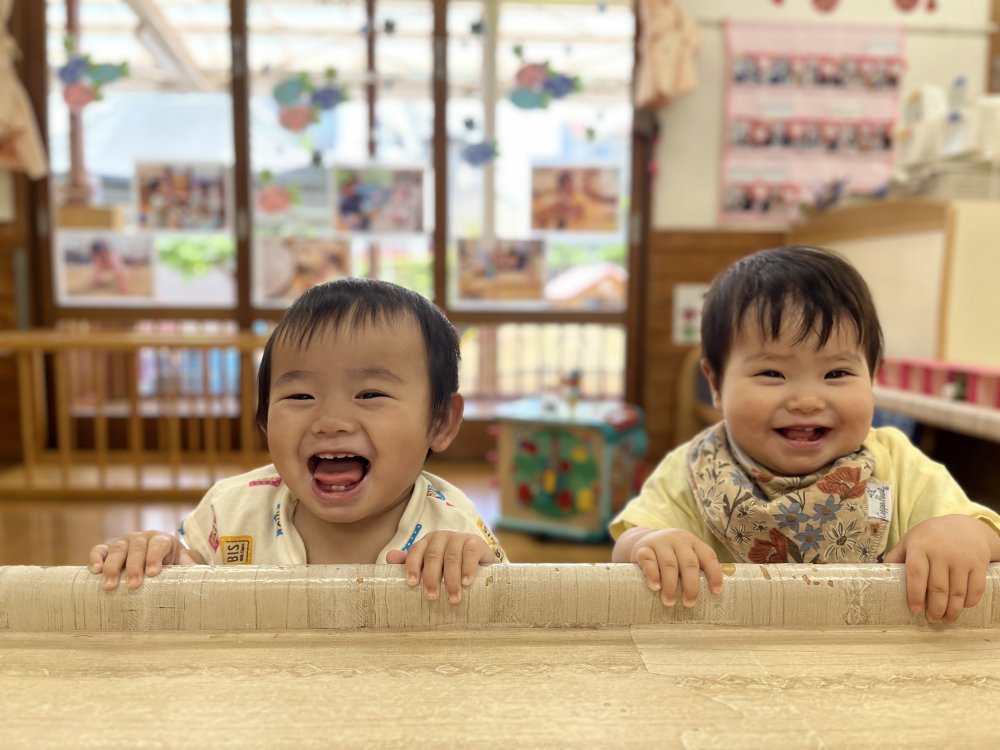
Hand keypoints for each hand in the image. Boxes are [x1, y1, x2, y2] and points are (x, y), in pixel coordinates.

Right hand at [89, 531, 199, 590]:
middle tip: (133, 586)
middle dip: (134, 566)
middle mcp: (142, 538)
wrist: (155, 557)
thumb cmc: (170, 562)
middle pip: (137, 548)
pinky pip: (100, 549)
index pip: (158, 545)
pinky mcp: (109, 549)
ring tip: (110, 586)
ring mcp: (124, 542)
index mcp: (162, 540)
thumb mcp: (181, 562)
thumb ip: (188, 567)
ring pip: (117, 549)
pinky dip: (96, 558)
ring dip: (113, 567)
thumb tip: (198, 575)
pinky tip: (95, 571)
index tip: (153, 573)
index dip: (155, 557)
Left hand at [385, 531, 495, 604]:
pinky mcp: (476, 542)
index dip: (412, 566)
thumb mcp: (431, 566)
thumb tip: (389, 558)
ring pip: (452, 558)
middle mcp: (442, 537)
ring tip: (453, 599)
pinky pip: (470, 555)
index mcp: (427, 542)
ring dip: (451, 580)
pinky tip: (466, 583)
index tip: (412, 584)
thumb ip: (412, 563)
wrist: (480, 561)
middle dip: (431, 578)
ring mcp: (459, 538)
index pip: (416, 551)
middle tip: (431, 597)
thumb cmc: (450, 566)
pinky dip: (468, 569)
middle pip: (433, 556)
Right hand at [619, 527, 722, 606]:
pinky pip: (648, 561)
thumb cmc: (671, 557)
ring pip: (669, 564)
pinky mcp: (642, 549)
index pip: (708, 556)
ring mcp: (659, 543)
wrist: (642, 541)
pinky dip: (652, 575)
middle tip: (689, 603)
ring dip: (670, 585)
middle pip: (689, 562)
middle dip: (691, 585)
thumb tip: (711, 599)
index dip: (714, 574)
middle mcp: (678, 540)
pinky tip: (655, 587)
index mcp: (693, 543)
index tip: (716, 592)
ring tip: (669, 602)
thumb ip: (696, 570)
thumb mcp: (685, 557)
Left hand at [883, 514, 999, 623]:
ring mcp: (961, 558)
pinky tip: (963, 607)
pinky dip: (969, 601)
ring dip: (952, 610)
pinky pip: (975, 588)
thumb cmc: (930, 537)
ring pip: (957, 591)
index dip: (915, 594)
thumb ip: (896, 556)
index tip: (915, 610)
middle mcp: (941, 552)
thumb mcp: (910, 540)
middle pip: (938, 587)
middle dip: (935, 608)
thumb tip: (877, 573)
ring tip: (947, 619)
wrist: (964, 526)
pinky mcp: (978, 563)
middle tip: (932, 619)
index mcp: (920, 547)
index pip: (916, 573)